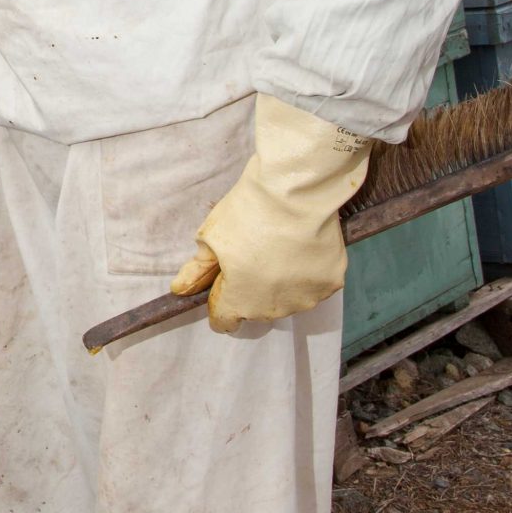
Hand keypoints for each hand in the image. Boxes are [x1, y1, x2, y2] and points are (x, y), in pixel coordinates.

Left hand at [170, 94, 370, 331]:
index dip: (220, 301)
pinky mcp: (331, 282)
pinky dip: (308, 269)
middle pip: (256, 308)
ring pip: (288, 297)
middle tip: (253, 251)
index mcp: (239, 302)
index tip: (224, 280)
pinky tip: (303, 244)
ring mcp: (306, 297)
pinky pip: (314, 282)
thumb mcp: (211, 238)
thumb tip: (180, 289)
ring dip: (282, 280)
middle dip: (251, 287)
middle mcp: (274, 309)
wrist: (295, 190)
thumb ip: (196, 270)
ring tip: (279, 245)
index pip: (224, 321)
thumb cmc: (247, 212)